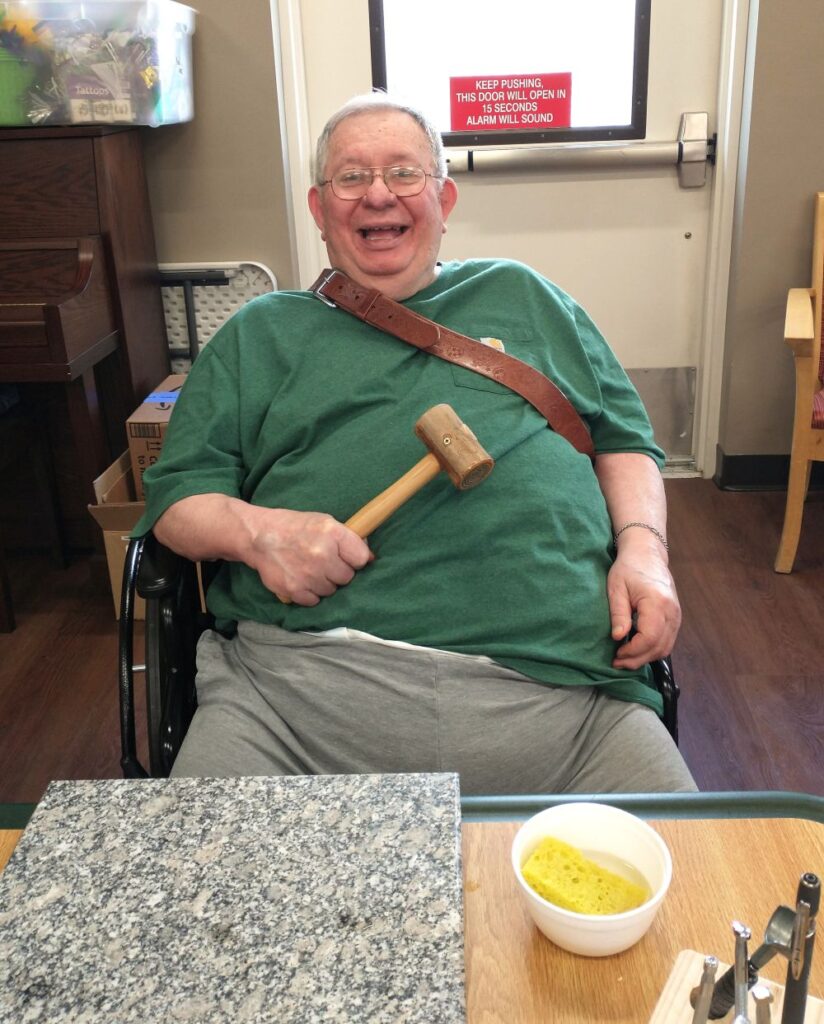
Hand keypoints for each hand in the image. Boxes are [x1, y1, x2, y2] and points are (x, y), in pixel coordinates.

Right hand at [248, 508, 371, 605]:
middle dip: (338, 572)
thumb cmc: (294, 527)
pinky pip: (315, 600)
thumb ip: (348, 538)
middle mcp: (322, 554)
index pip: (362, 559)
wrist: (259, 536)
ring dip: (324, 583)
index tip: (347, 558)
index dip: (355, 560)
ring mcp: (308, 574)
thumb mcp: (324, 522)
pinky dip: (310, 593)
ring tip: (310, 569)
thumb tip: (370, 558)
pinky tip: (301, 579)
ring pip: (331, 591)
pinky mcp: (294, 590)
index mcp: (332, 533)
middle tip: (324, 563)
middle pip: (347, 577)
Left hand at [606, 539, 680, 669]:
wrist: (647, 554)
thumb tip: (618, 637)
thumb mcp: (616, 588)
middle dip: (637, 659)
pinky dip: (653, 650)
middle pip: (659, 647)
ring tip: (625, 658)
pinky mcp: (675, 617)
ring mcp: (677, 615)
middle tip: (617, 662)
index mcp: (657, 603)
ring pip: (666, 648)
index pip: (649, 638)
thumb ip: (619, 613)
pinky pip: (667, 641)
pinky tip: (636, 649)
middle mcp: (672, 611)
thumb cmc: (629, 568)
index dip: (633, 651)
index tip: (616, 654)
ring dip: (645, 657)